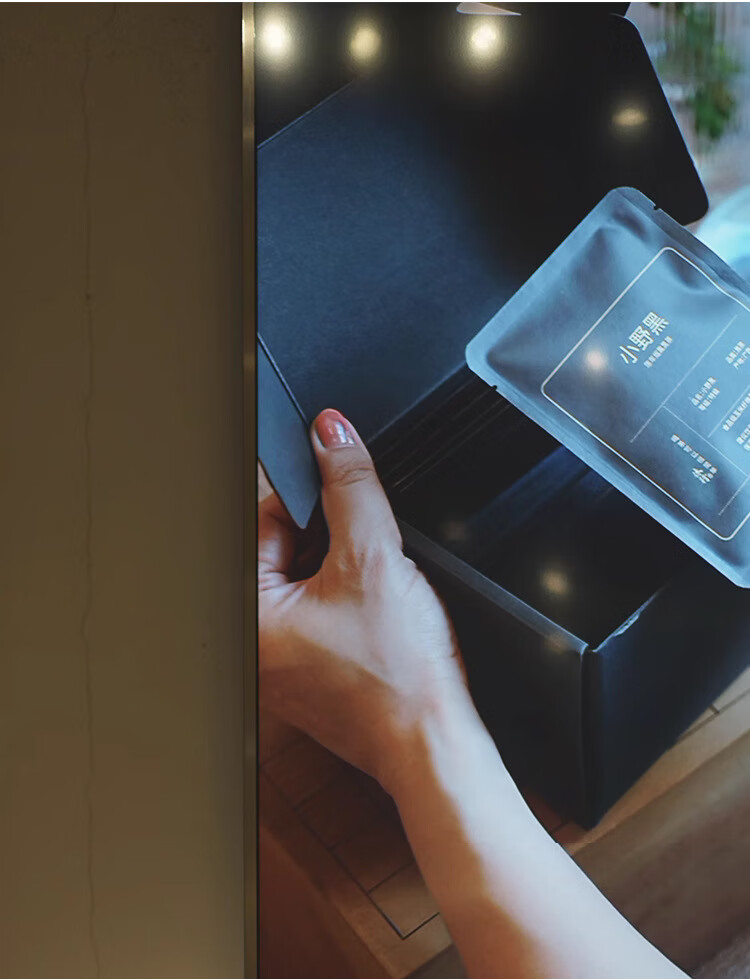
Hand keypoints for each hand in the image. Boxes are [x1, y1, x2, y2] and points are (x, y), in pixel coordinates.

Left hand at [258, 408, 466, 790]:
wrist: (437, 743)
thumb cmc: (398, 677)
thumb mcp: (375, 558)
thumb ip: (351, 486)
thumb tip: (332, 434)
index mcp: (251, 616)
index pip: (264, 521)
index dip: (310, 495)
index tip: (340, 479)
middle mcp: (258, 643)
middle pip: (288, 550)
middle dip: (335, 536)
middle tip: (374, 552)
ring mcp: (285, 662)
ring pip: (312, 580)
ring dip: (348, 568)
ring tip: (383, 593)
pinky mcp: (315, 672)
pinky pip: (326, 614)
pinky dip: (354, 600)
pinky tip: (384, 614)